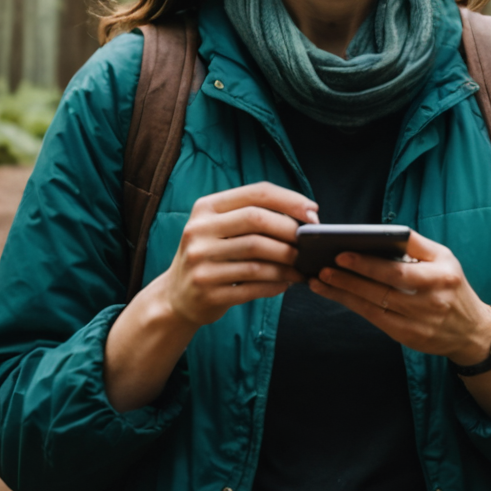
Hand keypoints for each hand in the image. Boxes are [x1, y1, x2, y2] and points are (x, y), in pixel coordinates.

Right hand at [107, 182, 316, 411]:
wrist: (176, 296)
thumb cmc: (210, 256)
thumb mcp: (218, 228)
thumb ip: (252, 217)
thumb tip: (306, 216)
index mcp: (205, 208)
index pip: (255, 193)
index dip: (290, 201)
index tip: (313, 213)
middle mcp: (198, 232)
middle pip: (257, 221)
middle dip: (290, 231)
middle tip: (309, 243)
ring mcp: (200, 263)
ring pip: (258, 258)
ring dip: (287, 263)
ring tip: (301, 267)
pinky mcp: (208, 292)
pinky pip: (253, 287)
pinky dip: (276, 285)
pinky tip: (286, 283)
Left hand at [310, 230, 490, 363]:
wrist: (471, 331)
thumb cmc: (452, 286)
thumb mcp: (444, 259)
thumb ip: (416, 245)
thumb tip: (379, 233)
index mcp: (441, 276)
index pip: (399, 270)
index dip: (368, 263)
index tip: (342, 253)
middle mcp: (432, 301)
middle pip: (384, 289)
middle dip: (350, 279)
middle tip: (323, 267)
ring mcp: (420, 323)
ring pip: (374, 307)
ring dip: (344, 294)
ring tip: (320, 281)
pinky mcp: (410, 338)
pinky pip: (376, 320)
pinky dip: (354, 306)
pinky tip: (337, 296)